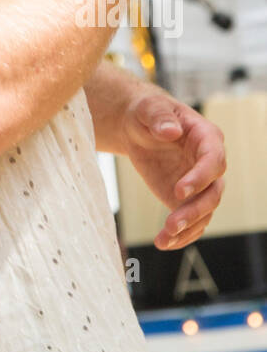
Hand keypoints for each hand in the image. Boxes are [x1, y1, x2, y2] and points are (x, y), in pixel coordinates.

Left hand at [120, 87, 225, 249]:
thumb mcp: (149, 108)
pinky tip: (164, 243)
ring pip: (205, 211)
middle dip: (195, 210)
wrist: (137, 127)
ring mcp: (200, 183)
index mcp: (206, 137)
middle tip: (171, 223)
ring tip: (164, 239)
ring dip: (188, 228)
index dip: (200, 177)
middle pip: (213, 192)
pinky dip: (181, 235)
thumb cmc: (147, 112)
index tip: (179, 192)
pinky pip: (192, 221)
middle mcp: (209, 163)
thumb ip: (160, 117)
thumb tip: (171, 131)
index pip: (213, 161)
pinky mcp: (187, 198)